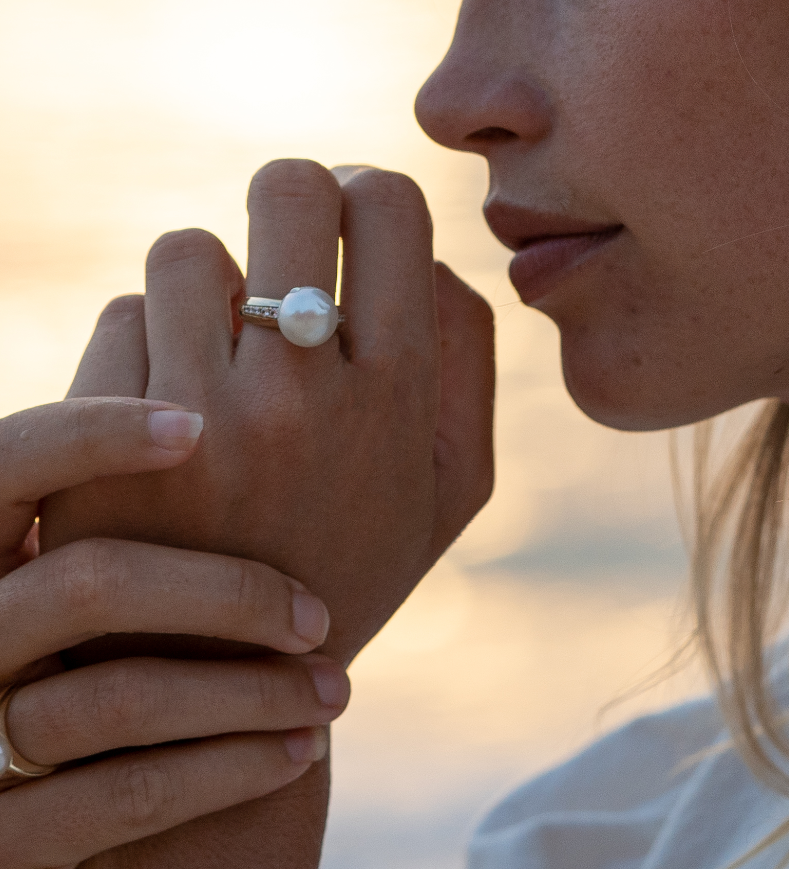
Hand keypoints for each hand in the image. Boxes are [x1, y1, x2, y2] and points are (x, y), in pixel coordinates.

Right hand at [0, 397, 348, 867]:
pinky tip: (302, 750)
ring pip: (118, 695)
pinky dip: (230, 769)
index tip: (199, 426)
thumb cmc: (103, 656)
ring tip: (337, 689)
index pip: (15, 460)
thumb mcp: (91, 567)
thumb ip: (127, 496)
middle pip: (88, 578)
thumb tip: (221, 384)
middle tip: (318, 613)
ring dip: (251, 693)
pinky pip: (122, 797)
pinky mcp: (7, 837)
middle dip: (225, 593)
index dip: (95, 434)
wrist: (89, 799)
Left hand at [40, 159, 495, 665]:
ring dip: (206, 285)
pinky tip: (168, 404)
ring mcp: (198, 413)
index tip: (354, 224)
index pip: (390, 207)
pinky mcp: (107, 436)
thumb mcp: (455, 483)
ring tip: (221, 344)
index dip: (371, 194)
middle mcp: (303, 392)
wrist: (229, 689)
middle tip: (285, 241)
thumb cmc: (355, 564)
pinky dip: (147, 342)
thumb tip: (426, 253)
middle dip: (291, 197)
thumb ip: (469, 356)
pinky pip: (123, 317)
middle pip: (288, 189)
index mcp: (398, 395)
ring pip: (187, 251)